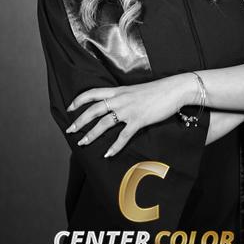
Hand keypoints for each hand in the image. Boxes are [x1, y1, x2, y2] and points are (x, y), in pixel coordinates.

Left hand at [65, 73, 189, 156]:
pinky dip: (114, 146)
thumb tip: (116, 106)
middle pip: (94, 110)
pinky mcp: (139, 120)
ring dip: (92, 134)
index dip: (79, 100)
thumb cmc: (157, 90)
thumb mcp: (136, 91)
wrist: (174, 89)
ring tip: (83, 143)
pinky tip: (108, 154)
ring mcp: (129, 110)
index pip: (93, 93)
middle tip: (70, 130)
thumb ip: (124, 97)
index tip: (70, 108)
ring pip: (104, 123)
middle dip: (80, 120)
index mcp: (119, 91)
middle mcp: (120, 99)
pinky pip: (123, 136)